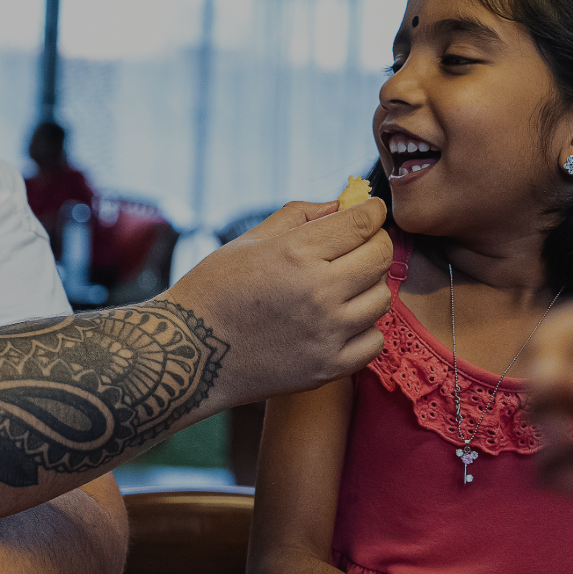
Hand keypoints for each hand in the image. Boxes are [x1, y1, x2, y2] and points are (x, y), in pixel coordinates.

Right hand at [170, 198, 392, 404]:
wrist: (191, 353)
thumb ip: (300, 216)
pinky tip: (341, 323)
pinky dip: (364, 329)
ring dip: (369, 287)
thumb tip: (342, 205)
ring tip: (345, 287)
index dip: (372, 211)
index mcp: (296, 254)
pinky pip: (374, 342)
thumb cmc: (215, 290)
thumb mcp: (250, 240)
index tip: (370, 212)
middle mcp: (318, 292)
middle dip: (375, 243)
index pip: (362, 222)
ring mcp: (326, 333)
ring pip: (381, 298)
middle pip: (380, 257)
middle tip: (360, 246)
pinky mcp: (328, 368)